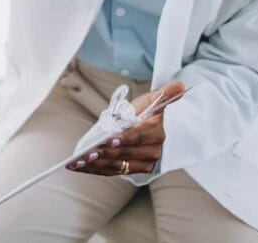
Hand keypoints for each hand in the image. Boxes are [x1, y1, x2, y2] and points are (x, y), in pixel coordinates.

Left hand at [66, 80, 184, 175]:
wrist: (152, 129)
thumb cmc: (147, 112)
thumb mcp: (152, 100)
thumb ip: (164, 94)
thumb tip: (179, 86)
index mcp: (155, 130)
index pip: (137, 135)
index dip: (123, 138)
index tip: (108, 139)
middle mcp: (152, 149)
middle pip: (124, 152)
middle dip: (104, 153)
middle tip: (85, 152)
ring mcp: (144, 162)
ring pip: (117, 164)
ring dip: (96, 164)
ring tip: (79, 161)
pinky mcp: (134, 169)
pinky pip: (113, 171)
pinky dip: (96, 169)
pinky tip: (81, 167)